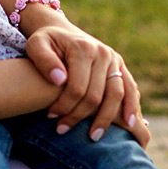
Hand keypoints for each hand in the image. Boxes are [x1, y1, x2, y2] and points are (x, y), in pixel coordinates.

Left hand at [24, 24, 149, 147]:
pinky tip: (129, 125)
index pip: (77, 87)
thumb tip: (60, 80)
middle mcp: (102, 53)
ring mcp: (114, 59)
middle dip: (78, 115)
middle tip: (62, 129)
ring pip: (116, 95)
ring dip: (105, 119)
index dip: (64, 105)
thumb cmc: (45, 42)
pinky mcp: (120, 65)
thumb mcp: (36, 45)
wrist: (60, 31)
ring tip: (93, 137)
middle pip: (95, 94)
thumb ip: (44, 60)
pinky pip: (130, 88)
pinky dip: (131, 107)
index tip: (51, 116)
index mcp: (82, 48)